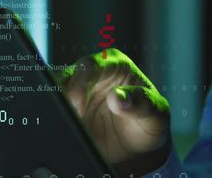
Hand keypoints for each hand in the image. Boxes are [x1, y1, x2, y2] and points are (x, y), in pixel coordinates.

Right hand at [58, 48, 171, 176]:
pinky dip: (55, 120)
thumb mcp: (156, 113)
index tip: (78, 108)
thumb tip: (117, 98)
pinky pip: (55, 111)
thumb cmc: (150, 121)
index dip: (80, 84)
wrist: (140, 147)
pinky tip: (61, 131)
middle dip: (61, 97)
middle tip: (65, 118)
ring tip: (62, 127)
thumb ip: (141, 103)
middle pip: (66, 77)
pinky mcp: (68, 110)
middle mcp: (93, 75)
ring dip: (56, 109)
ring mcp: (78, 92)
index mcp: (115, 64)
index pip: (90, 66)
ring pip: (55, 93)